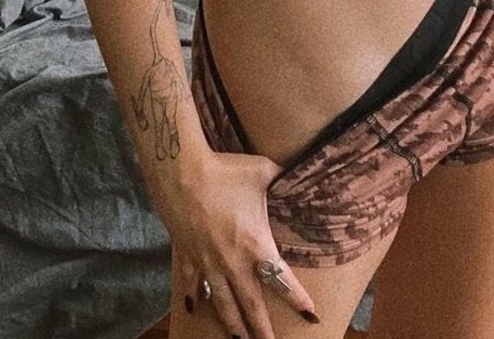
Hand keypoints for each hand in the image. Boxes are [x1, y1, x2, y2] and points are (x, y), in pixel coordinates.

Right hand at [162, 149, 319, 337]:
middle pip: (251, 304)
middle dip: (262, 328)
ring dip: (233, 324)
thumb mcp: (263, 171)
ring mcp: (209, 262)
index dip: (297, 298)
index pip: (281, 279)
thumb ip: (282, 177)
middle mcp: (233, 262)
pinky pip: (193, 285)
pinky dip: (195, 298)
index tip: (311, 314)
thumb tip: (299, 172)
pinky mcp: (189, 256)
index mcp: (255, 243)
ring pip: (223, 303)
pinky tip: (194, 309)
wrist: (183, 173)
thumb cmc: (226, 171)